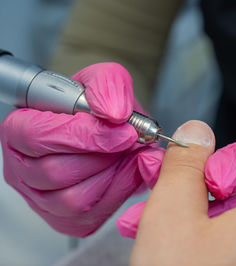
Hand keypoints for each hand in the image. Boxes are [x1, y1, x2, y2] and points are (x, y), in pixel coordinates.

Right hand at [0, 63, 162, 236]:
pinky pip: (92, 215)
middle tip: (130, 140)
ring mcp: (43, 198)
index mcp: (20, 131)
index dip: (84, 135)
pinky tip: (128, 170)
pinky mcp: (67, 220)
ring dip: (112, 174)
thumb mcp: (103, 80)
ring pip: (74, 199)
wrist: (114, 129)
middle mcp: (24, 169)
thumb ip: (107, 86)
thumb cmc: (98, 107)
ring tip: (128, 153)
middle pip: (56, 172)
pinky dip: (119, 191)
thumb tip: (113, 112)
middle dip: (103, 156)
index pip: (39, 137)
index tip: (122, 130)